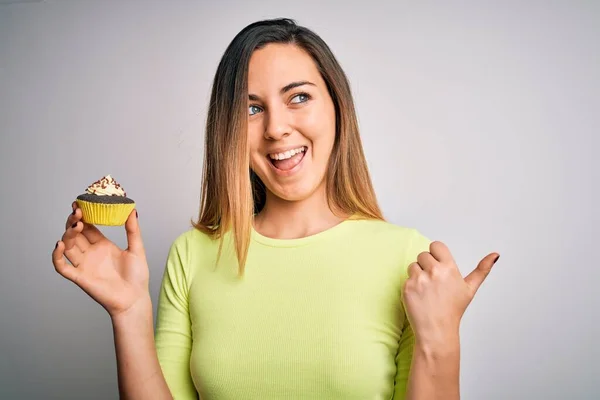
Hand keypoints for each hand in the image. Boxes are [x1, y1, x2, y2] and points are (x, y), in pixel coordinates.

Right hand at [52, 202, 149, 318]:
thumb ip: (133, 230)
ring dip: (68, 234)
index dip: (84, 215)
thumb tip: (132, 210)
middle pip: (76, 234)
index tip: (82, 203)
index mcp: (103, 245)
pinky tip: (60, 245)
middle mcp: (91, 253)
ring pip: (68, 246)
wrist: (134, 299)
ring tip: (76, 225)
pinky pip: (63, 266)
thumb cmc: (137, 277)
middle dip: (74, 222)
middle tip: (78, 212)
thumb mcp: (137, 249)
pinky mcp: (80, 277)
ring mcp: (84, 264)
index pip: (89, 226)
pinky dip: (57, 256)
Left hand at [402, 241, 499, 346]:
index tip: (438, 265)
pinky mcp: (407, 287)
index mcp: (449, 268)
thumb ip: (482, 270)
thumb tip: (495, 255)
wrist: (437, 330)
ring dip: (417, 274)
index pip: (436, 245)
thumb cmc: (453, 310)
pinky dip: (411, 286)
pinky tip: (419, 297)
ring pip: (413, 266)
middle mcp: (434, 271)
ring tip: (426, 290)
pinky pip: (406, 278)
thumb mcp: (470, 289)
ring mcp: (419, 279)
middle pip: (423, 255)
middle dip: (426, 266)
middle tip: (433, 283)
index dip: (436, 254)